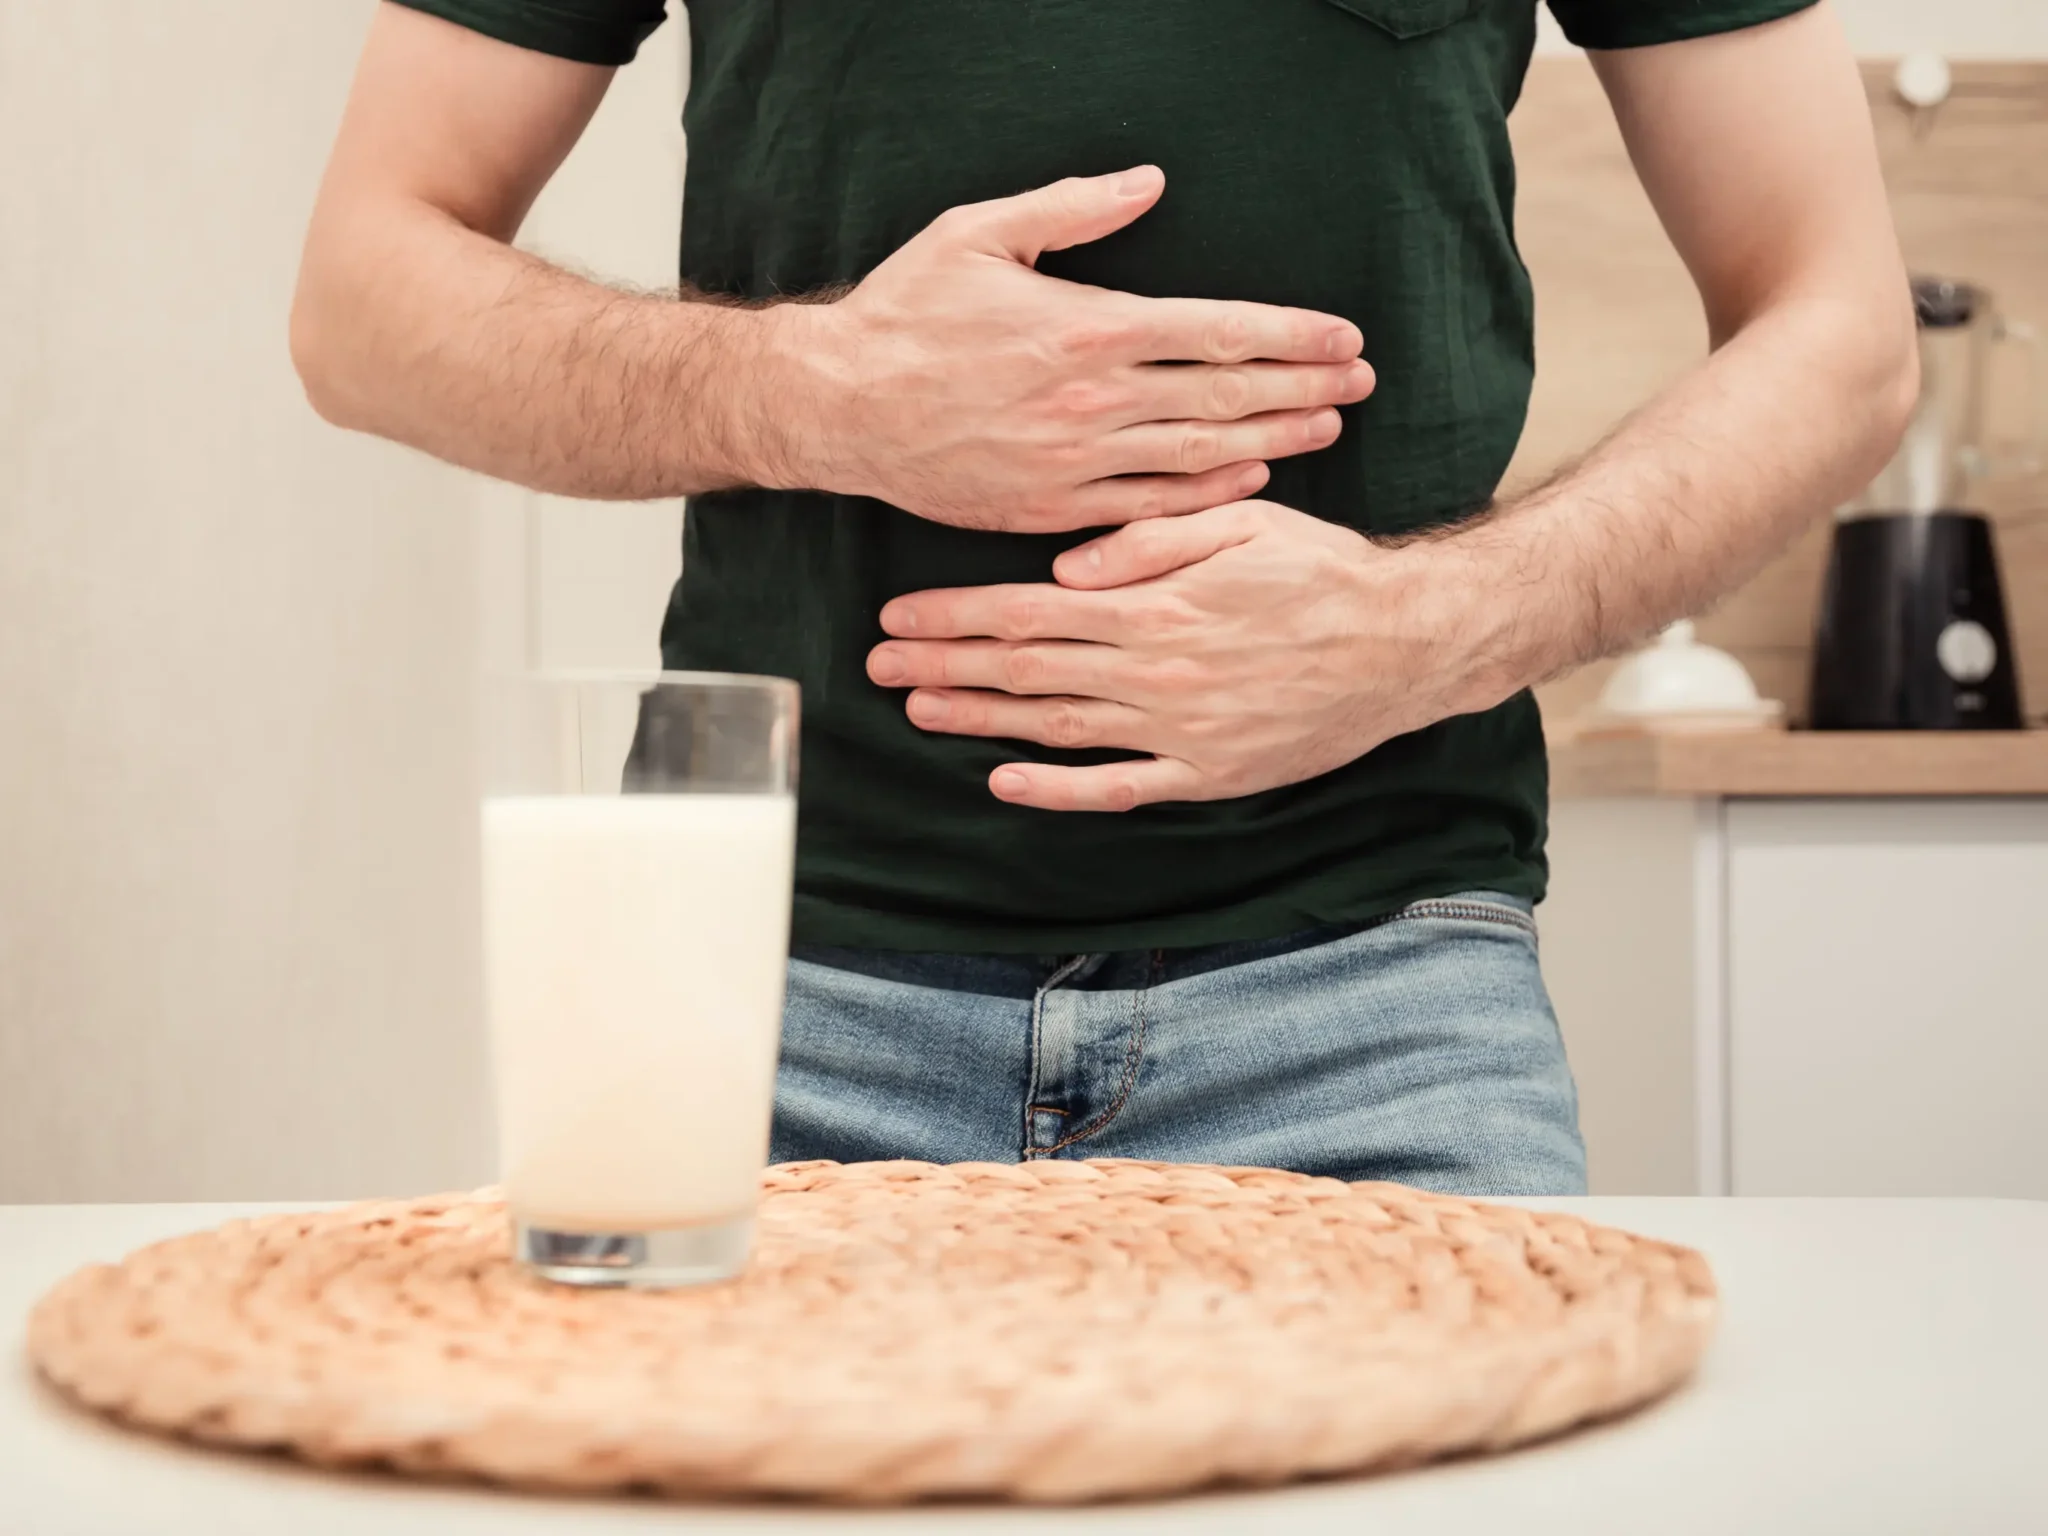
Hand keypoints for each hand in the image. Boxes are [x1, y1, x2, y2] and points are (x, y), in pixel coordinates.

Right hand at [773, 168, 1374, 532]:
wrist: (838, 407)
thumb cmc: (904, 314)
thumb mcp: (979, 234)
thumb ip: (1072, 208)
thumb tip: (1149, 182)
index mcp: (1087, 329)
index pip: (1218, 332)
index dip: (1292, 337)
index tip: (1344, 339)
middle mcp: (1094, 402)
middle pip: (1227, 396)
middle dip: (1304, 388)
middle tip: (1361, 385)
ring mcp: (1076, 463)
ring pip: (1200, 454)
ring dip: (1273, 439)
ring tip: (1326, 427)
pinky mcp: (1051, 509)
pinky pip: (1149, 506)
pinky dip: (1207, 493)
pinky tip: (1250, 479)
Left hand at [865, 501, 1505, 809]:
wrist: (1402, 646)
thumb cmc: (1322, 572)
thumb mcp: (1239, 522)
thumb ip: (1148, 541)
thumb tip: (1065, 569)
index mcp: (1155, 606)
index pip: (1028, 613)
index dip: (956, 616)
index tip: (898, 616)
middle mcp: (1156, 674)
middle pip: (1026, 671)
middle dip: (945, 665)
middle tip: (877, 665)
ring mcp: (1178, 732)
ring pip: (1056, 729)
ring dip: (981, 721)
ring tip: (919, 711)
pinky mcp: (1206, 774)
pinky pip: (1118, 787)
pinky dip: (1057, 789)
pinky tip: (1005, 780)